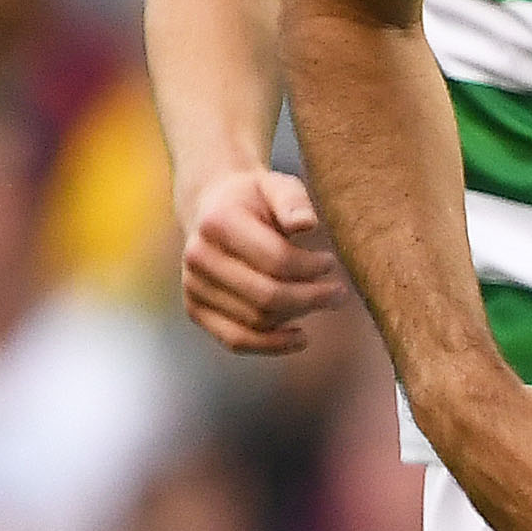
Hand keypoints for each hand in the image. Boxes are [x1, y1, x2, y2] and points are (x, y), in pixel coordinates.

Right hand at [179, 166, 342, 355]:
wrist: (212, 207)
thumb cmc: (255, 198)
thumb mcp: (277, 185)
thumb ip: (293, 201)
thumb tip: (306, 223)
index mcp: (218, 223)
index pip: (276, 259)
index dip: (312, 267)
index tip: (331, 262)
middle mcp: (198, 257)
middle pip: (266, 296)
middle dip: (311, 298)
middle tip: (338, 292)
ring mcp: (193, 286)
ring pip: (256, 320)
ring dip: (296, 316)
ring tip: (319, 301)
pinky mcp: (195, 308)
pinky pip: (236, 339)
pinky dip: (271, 345)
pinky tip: (300, 337)